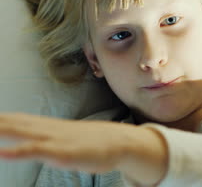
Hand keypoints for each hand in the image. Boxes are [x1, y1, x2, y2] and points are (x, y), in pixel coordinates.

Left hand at [0, 113, 167, 183]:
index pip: (16, 119)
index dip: (0, 118)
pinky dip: (18, 151)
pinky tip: (1, 152)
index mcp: (47, 126)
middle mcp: (48, 129)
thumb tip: (35, 140)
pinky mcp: (63, 152)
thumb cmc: (93, 142)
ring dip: (0, 129)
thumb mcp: (68, 138)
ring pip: (21, 132)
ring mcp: (55, 139)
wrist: (120, 141)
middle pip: (13, 123)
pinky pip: (37, 151)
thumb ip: (50, 137)